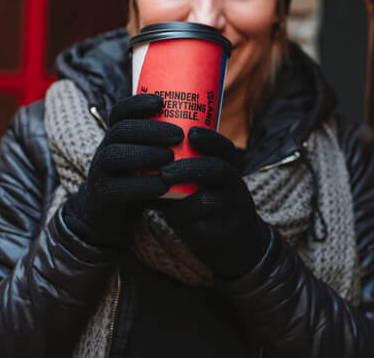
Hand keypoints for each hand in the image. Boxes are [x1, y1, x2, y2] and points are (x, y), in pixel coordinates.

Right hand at [62, 94, 180, 248]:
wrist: (110, 214)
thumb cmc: (138, 177)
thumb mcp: (144, 155)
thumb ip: (162, 142)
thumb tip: (204, 119)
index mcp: (116, 135)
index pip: (121, 112)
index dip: (138, 103)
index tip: (161, 102)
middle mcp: (105, 148)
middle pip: (121, 130)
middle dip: (150, 130)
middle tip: (178, 135)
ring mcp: (100, 171)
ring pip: (115, 155)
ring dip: (145, 154)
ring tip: (171, 157)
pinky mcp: (104, 195)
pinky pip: (118, 188)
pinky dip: (142, 186)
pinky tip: (163, 185)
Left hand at [157, 128, 270, 278]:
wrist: (235, 240)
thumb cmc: (207, 204)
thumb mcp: (204, 183)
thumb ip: (182, 171)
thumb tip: (138, 159)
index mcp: (228, 168)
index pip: (224, 147)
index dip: (209, 138)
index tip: (190, 133)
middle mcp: (235, 184)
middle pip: (217, 168)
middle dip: (188, 168)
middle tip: (164, 172)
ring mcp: (234, 208)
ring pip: (207, 200)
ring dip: (180, 202)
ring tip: (163, 204)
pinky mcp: (228, 232)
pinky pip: (203, 228)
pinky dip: (184, 225)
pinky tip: (173, 222)